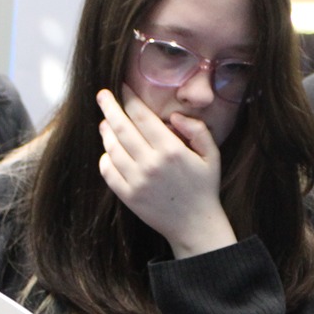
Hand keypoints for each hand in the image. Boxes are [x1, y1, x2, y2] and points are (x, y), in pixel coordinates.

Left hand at [95, 85, 236, 258]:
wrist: (195, 225)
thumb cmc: (204, 187)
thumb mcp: (211, 155)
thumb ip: (197, 130)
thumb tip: (174, 116)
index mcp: (171, 150)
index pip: (142, 116)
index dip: (130, 99)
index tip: (123, 88)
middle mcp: (151, 164)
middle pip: (121, 127)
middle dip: (109, 107)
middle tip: (102, 94)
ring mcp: (136, 181)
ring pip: (112, 148)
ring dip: (106, 131)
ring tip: (105, 123)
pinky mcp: (128, 196)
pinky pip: (107, 171)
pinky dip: (105, 157)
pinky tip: (109, 151)